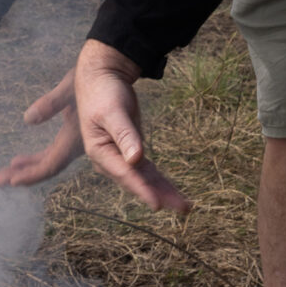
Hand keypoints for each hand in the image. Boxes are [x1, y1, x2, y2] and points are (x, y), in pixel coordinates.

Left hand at [0, 65, 86, 187]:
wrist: (112, 71)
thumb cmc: (92, 77)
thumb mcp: (68, 88)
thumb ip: (50, 103)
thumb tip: (28, 118)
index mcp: (76, 137)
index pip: (51, 164)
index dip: (32, 175)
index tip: (12, 181)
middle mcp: (78, 144)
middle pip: (50, 166)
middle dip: (26, 174)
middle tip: (0, 181)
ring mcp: (78, 140)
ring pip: (52, 160)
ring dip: (30, 167)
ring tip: (9, 171)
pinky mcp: (76, 133)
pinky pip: (56, 152)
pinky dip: (39, 158)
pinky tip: (25, 159)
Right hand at [70, 40, 190, 211]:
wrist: (101, 78)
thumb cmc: (104, 92)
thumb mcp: (113, 111)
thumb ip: (125, 135)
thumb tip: (136, 159)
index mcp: (100, 151)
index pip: (125, 174)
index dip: (142, 189)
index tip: (158, 204)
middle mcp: (109, 160)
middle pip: (137, 181)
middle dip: (160, 195)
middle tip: (184, 208)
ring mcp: (120, 157)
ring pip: (144, 179)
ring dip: (163, 191)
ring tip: (185, 206)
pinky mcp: (131, 152)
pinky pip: (147, 171)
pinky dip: (160, 180)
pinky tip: (173, 191)